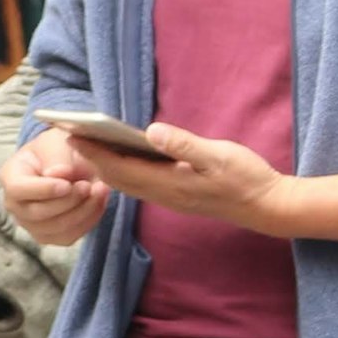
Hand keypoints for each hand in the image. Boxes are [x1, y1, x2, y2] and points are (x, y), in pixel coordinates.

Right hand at [1, 125, 113, 245]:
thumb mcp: (56, 142)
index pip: (18, 189)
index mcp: (10, 176)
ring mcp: (30, 223)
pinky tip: (98, 202)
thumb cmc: (58, 149)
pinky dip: (87, 222)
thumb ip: (56, 157)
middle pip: (37, 213)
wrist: (71, 162)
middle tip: (89, 185)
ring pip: (55, 229)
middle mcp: (14, 204)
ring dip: (82, 212)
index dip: (43, 190)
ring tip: (99, 191)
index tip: (68, 184)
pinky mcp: (48, 235)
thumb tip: (59, 174)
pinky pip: (68, 237)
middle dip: (68, 202)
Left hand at [89, 122, 296, 234]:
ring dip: (105, 165)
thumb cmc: (247, 178)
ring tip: (87, 142)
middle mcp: (163, 195)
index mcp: (169, 184)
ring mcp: (170, 198)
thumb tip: (151, 131)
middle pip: (117, 177)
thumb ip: (184, 145)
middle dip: (92, 157)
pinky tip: (120, 156)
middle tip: (68, 134)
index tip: (71, 135)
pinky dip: (123, 171)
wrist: (269, 206)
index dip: (94, 152)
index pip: (120, 168)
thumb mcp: (218, 157)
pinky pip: (140, 185)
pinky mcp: (178, 196)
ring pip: (127, 183)